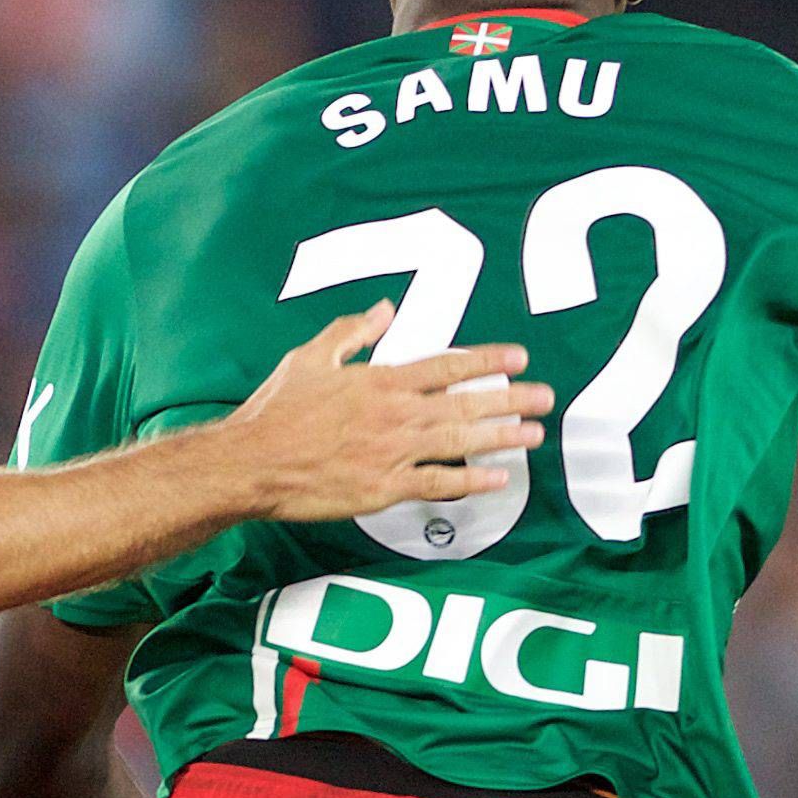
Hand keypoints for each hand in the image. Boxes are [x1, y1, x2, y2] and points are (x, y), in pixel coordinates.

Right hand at [224, 303, 552, 523]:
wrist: (252, 463)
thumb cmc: (276, 410)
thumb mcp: (310, 356)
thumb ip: (352, 331)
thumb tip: (385, 309)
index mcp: (379, 380)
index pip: (446, 365)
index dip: (486, 361)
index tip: (519, 358)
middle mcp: (394, 415)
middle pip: (465, 404)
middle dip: (510, 399)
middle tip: (544, 397)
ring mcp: (392, 453)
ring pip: (460, 443)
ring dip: (502, 437)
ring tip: (533, 434)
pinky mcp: (384, 488)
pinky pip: (438, 484)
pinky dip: (471, 481)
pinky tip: (498, 478)